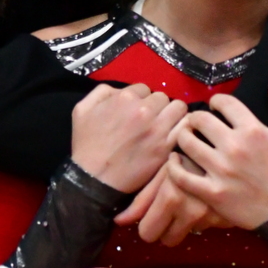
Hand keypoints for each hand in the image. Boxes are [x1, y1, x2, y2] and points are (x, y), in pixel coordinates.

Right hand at [71, 83, 186, 193]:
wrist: (95, 178)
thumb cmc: (87, 144)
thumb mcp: (82, 109)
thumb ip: (102, 92)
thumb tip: (121, 90)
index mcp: (124, 97)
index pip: (143, 89)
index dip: (139, 99)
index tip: (135, 112)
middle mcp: (144, 110)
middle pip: (162, 97)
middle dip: (155, 106)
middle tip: (149, 120)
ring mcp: (158, 128)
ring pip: (178, 107)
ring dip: (171, 114)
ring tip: (164, 125)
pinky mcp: (166, 146)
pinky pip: (185, 126)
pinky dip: (182, 127)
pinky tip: (174, 133)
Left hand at [115, 161, 232, 245]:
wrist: (221, 143)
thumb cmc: (185, 151)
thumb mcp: (161, 171)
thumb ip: (141, 199)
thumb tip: (118, 222)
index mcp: (172, 198)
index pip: (148, 233)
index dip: (146, 224)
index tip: (150, 213)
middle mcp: (193, 212)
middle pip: (168, 241)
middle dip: (164, 228)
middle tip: (167, 208)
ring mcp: (212, 216)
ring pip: (188, 234)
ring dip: (185, 221)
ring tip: (187, 197)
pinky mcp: (227, 218)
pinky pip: (207, 227)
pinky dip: (203, 217)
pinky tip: (202, 197)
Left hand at [166, 76, 267, 228]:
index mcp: (253, 130)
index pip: (222, 101)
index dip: (215, 101)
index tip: (214, 109)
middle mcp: (234, 147)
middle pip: (198, 119)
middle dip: (195, 118)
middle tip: (197, 124)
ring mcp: (221, 171)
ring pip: (186, 142)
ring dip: (182, 137)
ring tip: (187, 139)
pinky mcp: (211, 193)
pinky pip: (181, 175)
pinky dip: (173, 165)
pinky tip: (175, 159)